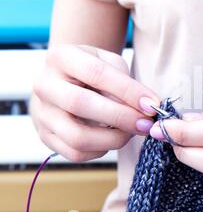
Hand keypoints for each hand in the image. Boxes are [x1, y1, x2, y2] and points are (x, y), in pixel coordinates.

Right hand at [31, 45, 159, 161]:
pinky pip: (76, 153)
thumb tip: (145, 107)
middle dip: (121, 117)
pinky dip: (102, 149)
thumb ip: (126, 82)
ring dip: (113, 138)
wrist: (67, 80)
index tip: (152, 104)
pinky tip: (113, 138)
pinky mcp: (45, 136)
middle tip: (146, 124)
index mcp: (62, 57)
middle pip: (80, 104)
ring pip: (77, 136)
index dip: (128, 91)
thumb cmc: (96, 70)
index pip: (96, 74)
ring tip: (132, 132)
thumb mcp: (110, 63)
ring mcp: (42, 113)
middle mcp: (45, 84)